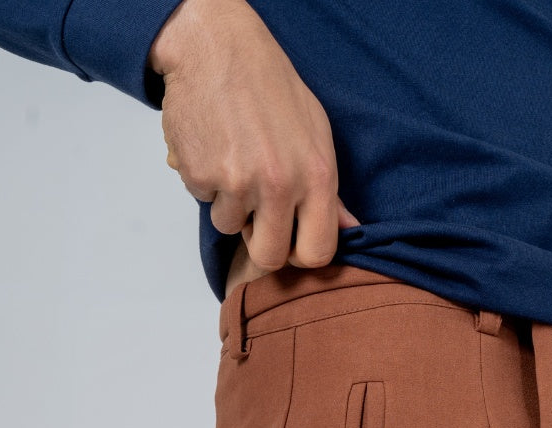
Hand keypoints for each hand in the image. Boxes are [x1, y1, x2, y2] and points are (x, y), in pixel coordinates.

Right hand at [148, 0, 360, 278]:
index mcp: (317, 177)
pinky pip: (204, 200)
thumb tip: (351, 230)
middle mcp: (280, 185)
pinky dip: (206, 182)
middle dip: (260, 243)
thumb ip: (330, 191)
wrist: (215, 48)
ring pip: (230, 227)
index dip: (301, 254)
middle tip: (256, 214)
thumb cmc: (271, 88)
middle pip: (269, 257)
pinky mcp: (200, 175)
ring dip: (230, 205)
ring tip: (235, 161)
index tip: (292, 241)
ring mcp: (238, 183)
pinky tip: (214, 148)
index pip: (317, 252)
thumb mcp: (316, 134)